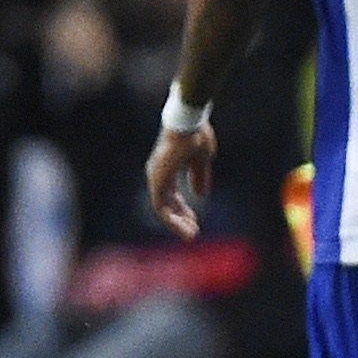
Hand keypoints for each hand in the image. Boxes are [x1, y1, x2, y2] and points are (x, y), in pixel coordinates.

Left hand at [146, 121, 217, 239]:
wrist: (190, 123)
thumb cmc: (196, 135)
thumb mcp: (202, 160)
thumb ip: (199, 177)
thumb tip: (201, 195)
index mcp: (168, 168)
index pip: (172, 195)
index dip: (183, 209)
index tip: (194, 221)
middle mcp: (159, 174)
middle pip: (166, 203)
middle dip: (180, 219)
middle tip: (193, 233)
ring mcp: (156, 177)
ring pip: (162, 209)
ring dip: (176, 223)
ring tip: (190, 235)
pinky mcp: (157, 181)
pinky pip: (160, 207)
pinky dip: (172, 219)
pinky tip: (185, 227)